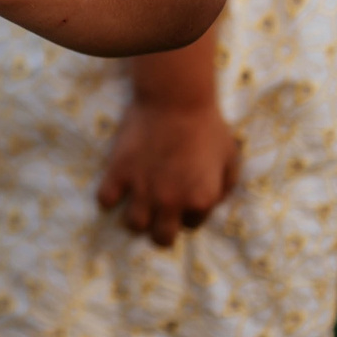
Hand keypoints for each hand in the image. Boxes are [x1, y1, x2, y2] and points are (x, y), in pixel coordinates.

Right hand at [95, 92, 241, 245]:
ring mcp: (143, 189)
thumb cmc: (207, 125)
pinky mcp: (119, 173)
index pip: (192, 225)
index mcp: (200, 200)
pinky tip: (116, 187)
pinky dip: (110, 197)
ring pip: (134, 225)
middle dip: (161, 228)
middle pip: (162, 238)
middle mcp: (171, 202)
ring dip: (137, 216)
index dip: (188, 211)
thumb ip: (226, 186)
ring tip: (138, 201)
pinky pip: (106, 200)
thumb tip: (215, 201)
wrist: (175, 98)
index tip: (183, 196)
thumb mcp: (231, 157)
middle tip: (159, 211)